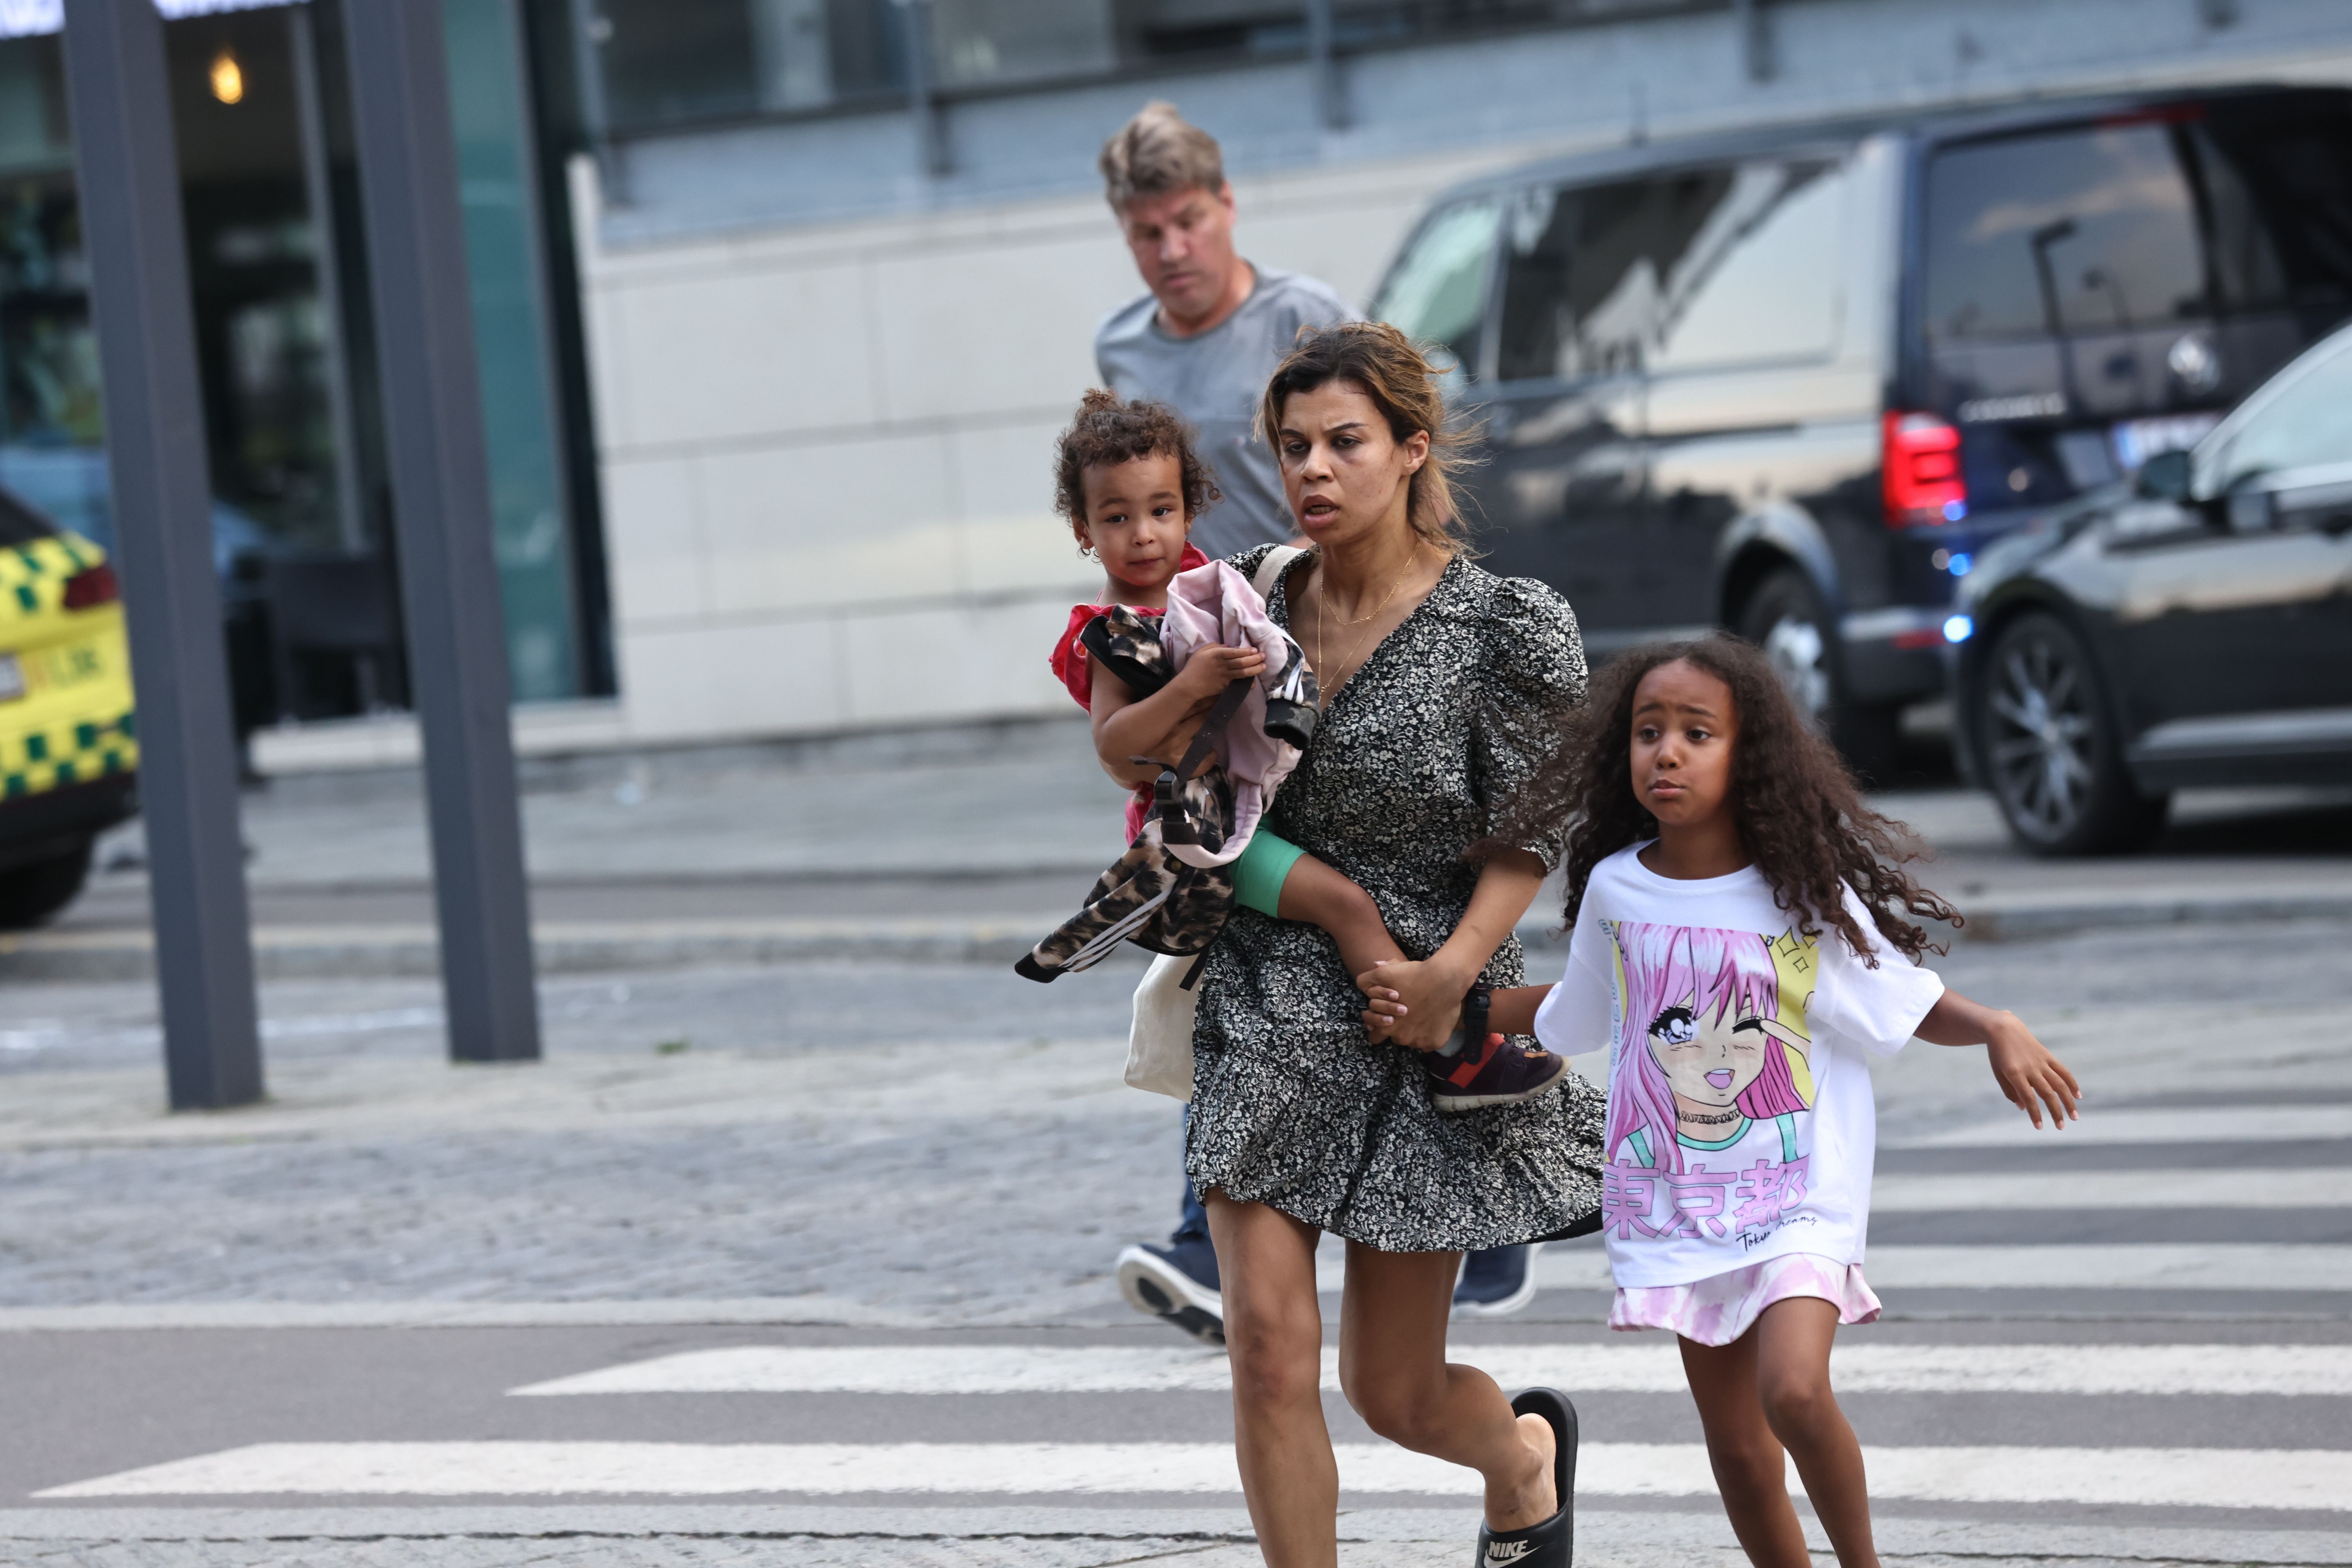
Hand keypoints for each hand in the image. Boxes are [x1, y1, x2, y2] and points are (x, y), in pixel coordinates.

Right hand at [1171, 644, 1265, 701]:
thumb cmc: (1194, 666)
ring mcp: (1225, 676)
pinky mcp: (1225, 686)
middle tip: (1263, 656)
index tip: (1255, 650)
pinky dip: (1247, 684)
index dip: (1247, 651)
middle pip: (1242, 662)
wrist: (1189, 685)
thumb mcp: (1202, 651)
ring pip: (1244, 673)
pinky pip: (1239, 684)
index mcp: (1217, 654)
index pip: (1236, 652)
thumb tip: (1228, 647)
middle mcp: (1223, 665)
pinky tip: (1253, 683)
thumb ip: (1216, 646)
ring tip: (1263, 666)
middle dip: (1255, 659)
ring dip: (1255, 669)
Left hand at [1354, 956, 1469, 1052]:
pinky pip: (1429, 1044)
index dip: (1379, 1029)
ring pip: (1413, 1041)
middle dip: (1400, 1029)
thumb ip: (1371, 978)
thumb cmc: (1415, 976)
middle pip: (1396, 1038)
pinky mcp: (1435, 1043)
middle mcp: (1401, 1038)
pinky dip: (1431, 1035)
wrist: (1446, 979)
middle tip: (1408, 1014)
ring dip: (1415, 1032)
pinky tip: (1434, 1021)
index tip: (1388, 1020)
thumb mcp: (1387, 974)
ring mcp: (1419, 1042)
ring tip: (1423, 1016)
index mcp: (1386, 1025)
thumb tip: (1371, 970)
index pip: (1375, 1037)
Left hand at [1985, 1014, 2081, 1128]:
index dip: (2035, 1114)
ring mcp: (2041, 1062)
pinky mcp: (2047, 1056)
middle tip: (2061, 1127)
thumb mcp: (1998, 1073)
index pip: (2028, 1098)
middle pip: (2047, 1093)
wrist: (2003, 1029)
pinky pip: (2063, 1071)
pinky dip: (2071, 1083)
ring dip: (2068, 1101)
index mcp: (2015, 1074)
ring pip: (2059, 1084)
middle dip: (2056, 1112)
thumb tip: (2024, 1108)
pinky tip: (2078, 1096)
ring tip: (2075, 1116)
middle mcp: (2030, 1069)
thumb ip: (2010, 1092)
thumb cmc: (1998, 1054)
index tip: (2040, 1127)